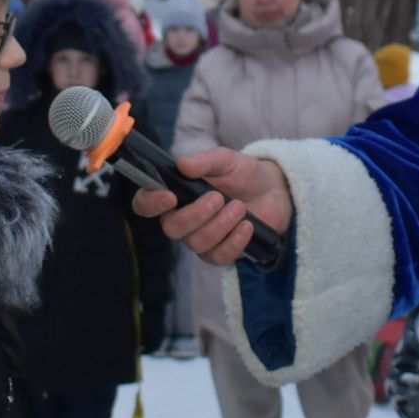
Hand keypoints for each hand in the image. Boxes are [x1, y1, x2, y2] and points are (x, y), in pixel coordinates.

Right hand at [130, 148, 291, 266]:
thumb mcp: (227, 160)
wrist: (273, 192)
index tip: (170, 196)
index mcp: (175, 194)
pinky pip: (218, 257)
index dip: (150, 203)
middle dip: (196, 214)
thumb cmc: (242, 174)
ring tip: (240, 207)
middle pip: (172, 228)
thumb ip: (206, 161)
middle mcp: (182, 219)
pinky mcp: (220, 253)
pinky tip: (248, 226)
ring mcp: (200, 239)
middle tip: (219, 197)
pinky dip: (234, 242)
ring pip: (196, 243)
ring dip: (220, 225)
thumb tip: (183, 164)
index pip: (145, 204)